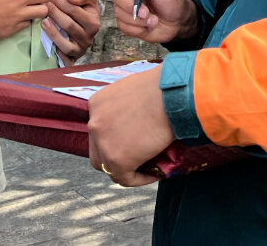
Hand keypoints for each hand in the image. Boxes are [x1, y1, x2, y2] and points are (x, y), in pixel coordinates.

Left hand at [42, 0, 100, 62]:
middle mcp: (88, 38)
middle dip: (55, 14)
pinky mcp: (72, 59)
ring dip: (53, 33)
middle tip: (44, 4)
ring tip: (43, 21)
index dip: (62, 2)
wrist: (84, 27)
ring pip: (66, 45)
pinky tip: (46, 41)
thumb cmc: (84, 10)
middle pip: (69, 26)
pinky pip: (63, 59)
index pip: (75, 12)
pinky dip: (55, 51)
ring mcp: (80, 50)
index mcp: (93, 23)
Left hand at [88, 68, 173, 186]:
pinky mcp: (118, 160)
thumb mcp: (135, 91)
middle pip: (98, 149)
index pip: (100, 129)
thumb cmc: (163, 88)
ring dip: (125, 169)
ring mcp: (103, 142)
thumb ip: (128, 106)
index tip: (134, 141)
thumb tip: (139, 119)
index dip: (115, 138)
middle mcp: (94, 123)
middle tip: (136, 156)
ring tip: (146, 168)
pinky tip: (155, 174)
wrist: (172, 95)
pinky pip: (125, 178)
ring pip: (108, 166)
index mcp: (97, 103)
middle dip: (114, 155)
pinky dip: (140, 179)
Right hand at [109, 0, 195, 44]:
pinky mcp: (125, 21)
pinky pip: (123, 26)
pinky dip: (138, 28)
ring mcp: (124, 6)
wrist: (177, 22)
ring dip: (139, 20)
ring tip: (152, 19)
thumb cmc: (172, 1)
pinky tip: (148, 25)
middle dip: (132, 6)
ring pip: (118, 12)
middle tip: (147, 11)